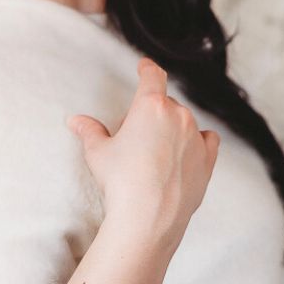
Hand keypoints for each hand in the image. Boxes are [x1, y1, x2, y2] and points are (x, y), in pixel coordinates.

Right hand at [66, 56, 219, 253]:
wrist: (149, 217)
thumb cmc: (121, 182)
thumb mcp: (98, 153)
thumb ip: (90, 132)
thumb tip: (76, 122)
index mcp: (151, 106)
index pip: (152, 76)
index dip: (147, 68)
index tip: (144, 66)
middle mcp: (178, 115)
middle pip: (165, 104)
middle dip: (150, 115)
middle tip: (133, 139)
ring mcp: (196, 137)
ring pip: (184, 122)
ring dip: (171, 129)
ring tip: (154, 155)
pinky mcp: (207, 160)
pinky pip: (206, 140)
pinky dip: (197, 141)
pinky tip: (186, 152)